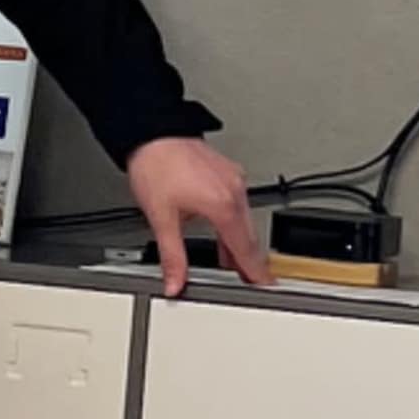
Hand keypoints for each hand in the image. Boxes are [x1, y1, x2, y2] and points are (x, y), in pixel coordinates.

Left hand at [125, 136, 268, 295]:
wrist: (153, 132)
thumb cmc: (155, 165)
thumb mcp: (160, 218)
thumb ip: (172, 256)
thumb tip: (175, 281)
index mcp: (222, 205)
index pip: (246, 249)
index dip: (256, 272)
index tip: (265, 285)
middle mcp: (234, 191)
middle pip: (250, 237)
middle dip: (250, 262)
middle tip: (252, 281)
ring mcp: (234, 180)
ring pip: (245, 220)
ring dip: (240, 242)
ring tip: (235, 263)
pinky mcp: (228, 173)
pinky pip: (239, 204)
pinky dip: (235, 223)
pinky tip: (224, 232)